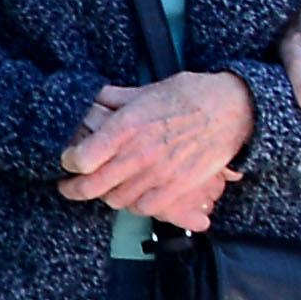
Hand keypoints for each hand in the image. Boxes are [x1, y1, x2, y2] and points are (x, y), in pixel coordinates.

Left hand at [59, 68, 253, 232]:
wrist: (233, 109)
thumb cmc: (189, 96)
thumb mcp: (146, 91)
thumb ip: (115, 100)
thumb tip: (94, 101)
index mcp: (125, 127)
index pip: (81, 159)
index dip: (68, 162)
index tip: (68, 162)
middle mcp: (138, 154)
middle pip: (92, 186)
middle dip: (74, 189)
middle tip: (69, 187)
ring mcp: (159, 174)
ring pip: (117, 199)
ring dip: (108, 195)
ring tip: (106, 188)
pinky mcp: (179, 187)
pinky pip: (145, 208)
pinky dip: (136, 205)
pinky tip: (135, 196)